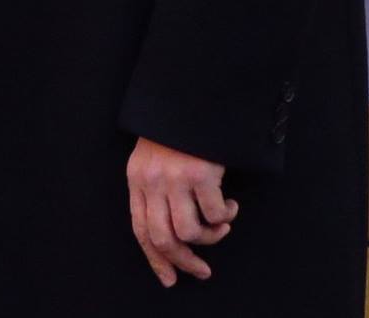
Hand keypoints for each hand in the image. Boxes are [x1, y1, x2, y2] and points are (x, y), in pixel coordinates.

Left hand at [127, 137, 237, 287]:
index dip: (156, 259)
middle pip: (163, 238)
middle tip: (201, 270)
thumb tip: (170, 228)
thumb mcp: (154, 154)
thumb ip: (155, 186)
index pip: (140, 230)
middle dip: (184, 261)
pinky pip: (214, 212)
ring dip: (210, 238)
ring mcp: (176, 178)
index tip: (170, 277)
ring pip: (189, 231)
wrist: (193, 92)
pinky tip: (230, 208)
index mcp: (137, 179)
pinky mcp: (201, 173)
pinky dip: (225, 216)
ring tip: (221, 227)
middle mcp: (152, 182)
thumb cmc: (177, 126)